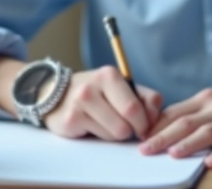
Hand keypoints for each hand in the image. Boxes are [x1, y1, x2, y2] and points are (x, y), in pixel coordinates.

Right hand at [43, 66, 162, 140]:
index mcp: (109, 75)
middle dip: (134, 130)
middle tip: (130, 129)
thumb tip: (156, 117)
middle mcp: (93, 86)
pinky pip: (101, 137)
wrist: (55, 95)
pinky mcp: (71, 119)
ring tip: (107, 123)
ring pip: (116, 132)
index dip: (147, 120)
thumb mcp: (119, 88)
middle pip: (128, 120)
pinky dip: (102, 135)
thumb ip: (143, 97)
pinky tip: (93, 125)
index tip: (144, 124)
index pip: (139, 105)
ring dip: (117, 134)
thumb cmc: (95, 93)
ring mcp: (80, 103)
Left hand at [139, 88, 211, 167]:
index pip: (175, 111)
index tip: (139, 136)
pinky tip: (210, 163)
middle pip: (185, 122)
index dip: (155, 125)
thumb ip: (196, 114)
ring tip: (170, 154)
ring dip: (186, 144)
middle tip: (144, 149)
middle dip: (162, 136)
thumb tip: (167, 128)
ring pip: (205, 133)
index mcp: (207, 99)